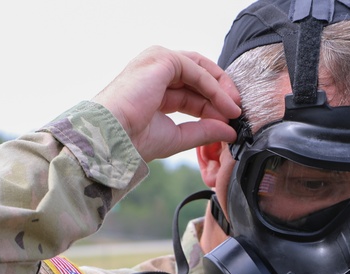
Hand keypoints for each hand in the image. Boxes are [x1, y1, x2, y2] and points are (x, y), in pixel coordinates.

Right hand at [92, 47, 241, 162]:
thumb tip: (230, 132)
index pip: (192, 92)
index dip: (213, 105)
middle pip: (198, 76)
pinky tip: (225, 103)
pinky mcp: (161, 59)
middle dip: (221, 93)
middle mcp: (154, 70)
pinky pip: (196, 70)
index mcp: (153, 87)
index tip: (230, 121)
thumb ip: (204, 131)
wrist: (112, 137)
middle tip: (237, 111)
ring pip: (199, 69)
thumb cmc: (133, 140)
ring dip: (221, 89)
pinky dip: (214, 86)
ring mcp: (156, 61)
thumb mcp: (177, 136)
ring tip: (234, 109)